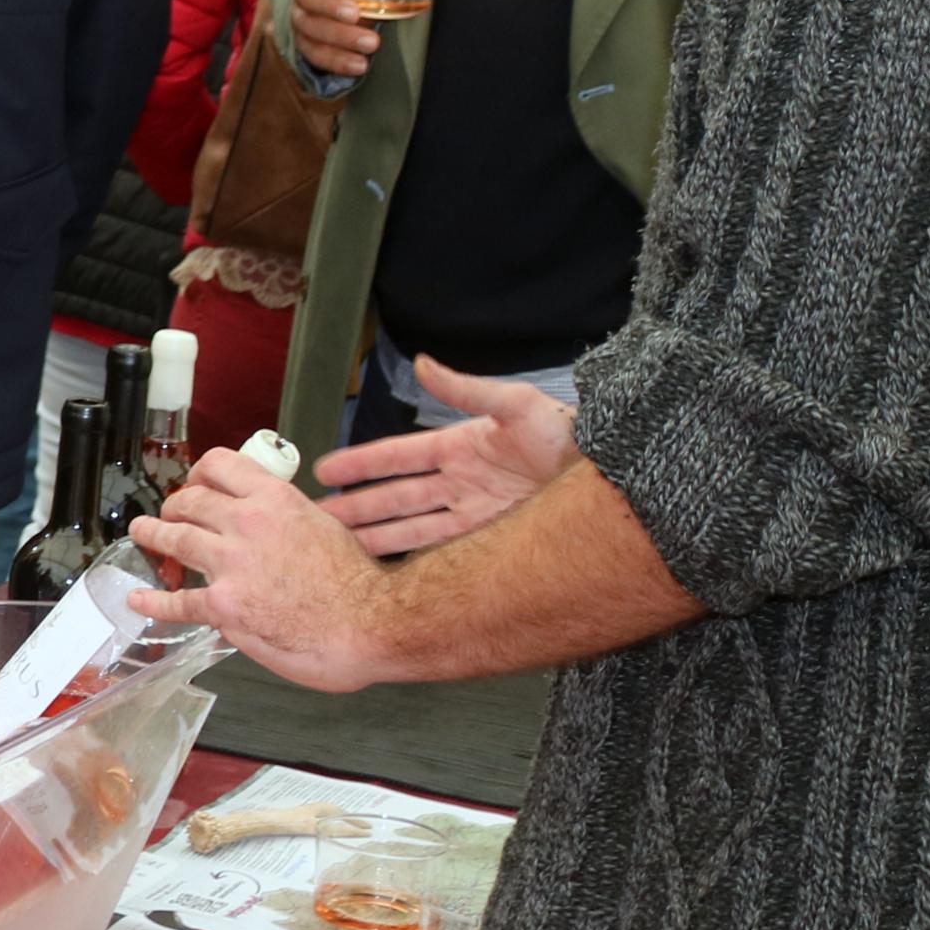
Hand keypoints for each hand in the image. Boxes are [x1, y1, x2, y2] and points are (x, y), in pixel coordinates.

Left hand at [123, 448, 395, 691]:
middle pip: (191, 501)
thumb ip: (287, 521)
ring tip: (143, 533)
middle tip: (168, 512)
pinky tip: (140, 598)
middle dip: (174, 505)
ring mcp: (230, 563)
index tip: (195, 480)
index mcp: (275, 499)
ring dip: (153, 534)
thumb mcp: (324, 527)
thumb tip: (267, 527)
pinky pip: (179, 600)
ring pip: (175, 539)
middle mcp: (247, 522)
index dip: (201, 472)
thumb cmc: (357, 583)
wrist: (369, 624)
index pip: (222, 466)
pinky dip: (154, 599)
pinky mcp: (224, 604)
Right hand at [287, 0, 376, 80]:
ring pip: (310, 27)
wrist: (345, 4)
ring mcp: (302, 17)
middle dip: (331, 7)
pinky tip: (359, 66)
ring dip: (339, 38)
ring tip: (371, 44)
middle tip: (357, 15)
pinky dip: (336, 61)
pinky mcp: (305, 41)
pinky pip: (314, 53)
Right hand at [317, 362, 580, 556]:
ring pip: (411, 527)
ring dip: (375, 535)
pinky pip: (442, 550)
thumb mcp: (516, 405)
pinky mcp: (491, 540)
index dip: (360, 463)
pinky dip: (413, 557)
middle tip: (315, 518)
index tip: (323, 470)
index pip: (397, 457)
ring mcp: (474, 513)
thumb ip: (465, 388)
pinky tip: (389, 567)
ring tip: (340, 547)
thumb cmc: (566, 434)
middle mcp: (460, 482)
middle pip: (395, 497)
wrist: (613, 476)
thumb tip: (422, 362)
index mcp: (459, 447)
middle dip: (355, 506)